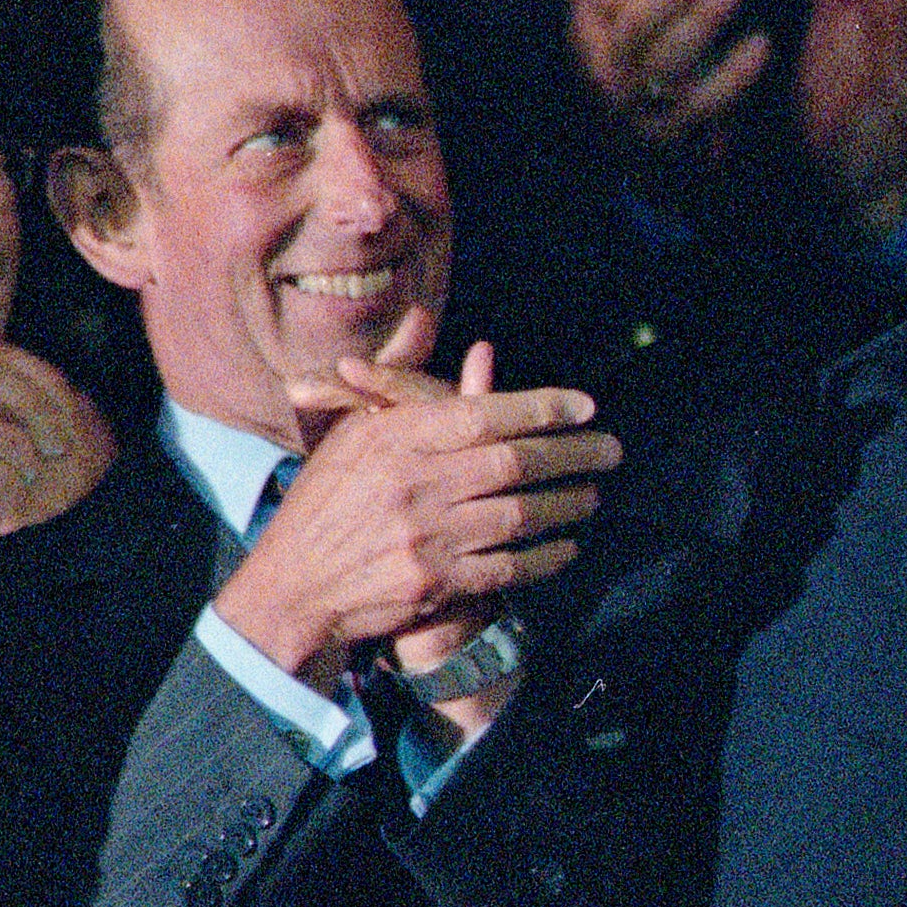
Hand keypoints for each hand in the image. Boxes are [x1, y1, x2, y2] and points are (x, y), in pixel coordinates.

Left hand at [0, 336, 112, 544]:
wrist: (58, 563)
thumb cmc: (53, 505)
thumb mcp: (70, 458)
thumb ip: (61, 427)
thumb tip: (46, 387)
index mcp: (93, 438)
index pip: (54, 383)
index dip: (11, 358)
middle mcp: (83, 459)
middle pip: (30, 401)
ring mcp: (60, 486)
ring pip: (5, 435)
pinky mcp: (31, 513)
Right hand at [209, 307, 611, 689]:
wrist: (293, 585)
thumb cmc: (329, 500)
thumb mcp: (355, 433)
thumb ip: (401, 381)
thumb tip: (430, 320)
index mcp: (392, 439)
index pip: (480, 415)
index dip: (540, 409)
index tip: (585, 406)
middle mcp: (410, 484)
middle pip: (512, 463)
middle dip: (573, 455)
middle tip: (612, 451)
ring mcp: (424, 537)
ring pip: (519, 515)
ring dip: (567, 505)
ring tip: (592, 494)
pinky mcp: (434, 583)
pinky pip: (509, 567)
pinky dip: (546, 557)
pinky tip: (568, 546)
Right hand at [564, 0, 764, 156]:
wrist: (642, 161)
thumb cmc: (631, 70)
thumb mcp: (607, 23)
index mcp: (584, 37)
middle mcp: (603, 73)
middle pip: (635, 22)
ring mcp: (637, 109)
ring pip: (666, 61)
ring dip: (703, 20)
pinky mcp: (673, 140)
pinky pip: (705, 105)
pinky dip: (734, 75)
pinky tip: (761, 44)